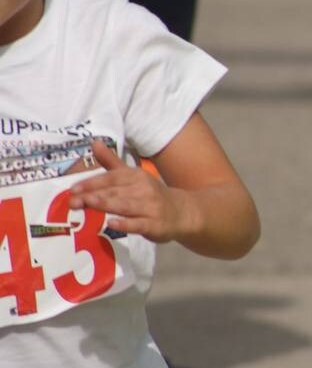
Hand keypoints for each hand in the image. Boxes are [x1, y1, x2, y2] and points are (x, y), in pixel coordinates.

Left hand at [68, 140, 196, 241]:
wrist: (183, 212)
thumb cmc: (151, 194)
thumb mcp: (133, 176)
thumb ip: (111, 162)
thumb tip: (94, 142)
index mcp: (136, 176)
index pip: (111, 178)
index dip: (92, 183)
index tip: (73, 189)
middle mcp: (143, 189)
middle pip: (114, 192)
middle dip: (93, 196)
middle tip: (73, 201)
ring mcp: (150, 207)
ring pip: (125, 205)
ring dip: (106, 204)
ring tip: (89, 203)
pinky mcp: (154, 225)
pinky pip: (138, 224)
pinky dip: (125, 224)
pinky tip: (112, 223)